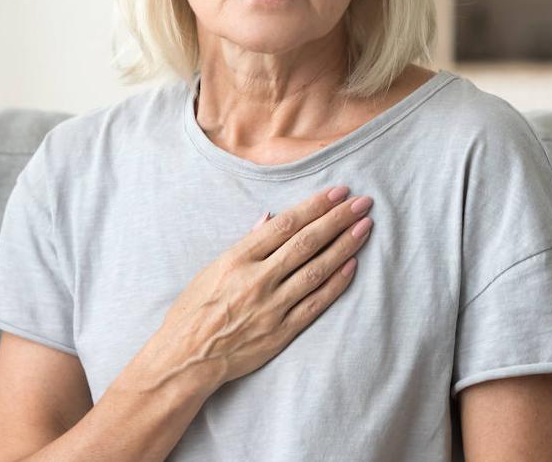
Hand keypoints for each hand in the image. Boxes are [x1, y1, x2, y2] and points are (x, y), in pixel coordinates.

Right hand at [148, 185, 374, 392]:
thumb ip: (244, 244)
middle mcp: (257, 279)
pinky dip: (336, 283)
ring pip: (316, 270)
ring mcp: (272, 307)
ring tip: (364, 227)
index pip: (285, 225)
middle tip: (361, 202)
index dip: (314, 206)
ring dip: (344, 246)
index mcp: (238, 259)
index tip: (337, 192)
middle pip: (306, 242)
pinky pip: (315, 303)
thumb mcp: (211, 270)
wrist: (187, 358)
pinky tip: (352, 265)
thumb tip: (269, 218)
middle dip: (337, 219)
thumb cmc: (193, 311)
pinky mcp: (281, 332)